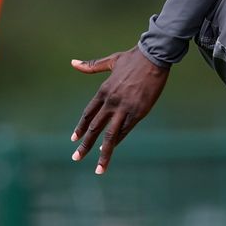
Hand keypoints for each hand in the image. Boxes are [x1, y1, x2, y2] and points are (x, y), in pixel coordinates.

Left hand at [69, 47, 169, 173]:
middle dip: (84, 145)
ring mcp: (124, 108)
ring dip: (103, 152)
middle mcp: (111, 102)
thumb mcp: (110, 61)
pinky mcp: (138, 112)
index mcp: (103, 91)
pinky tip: (113, 151)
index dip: (80, 127)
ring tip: (98, 168)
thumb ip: (91, 66)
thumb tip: (72, 63)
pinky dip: (118, 142)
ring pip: (109, 135)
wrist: (153, 56)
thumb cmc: (133, 58)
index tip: (74, 139)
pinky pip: (125, 131)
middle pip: (94, 128)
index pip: (88, 114)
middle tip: (76, 157)